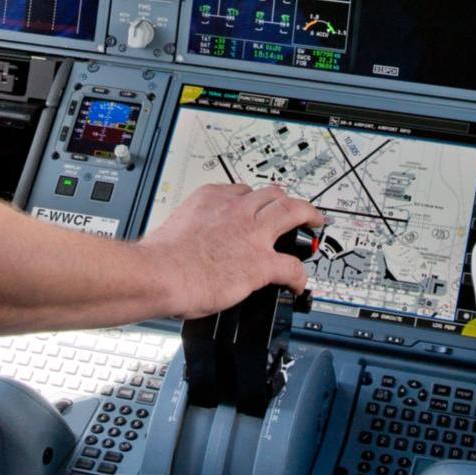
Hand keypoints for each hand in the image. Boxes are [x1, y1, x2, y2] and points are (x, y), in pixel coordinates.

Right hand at [138, 184, 324, 317]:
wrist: (160, 273)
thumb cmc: (160, 257)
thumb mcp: (176, 225)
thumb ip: (193, 229)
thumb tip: (190, 245)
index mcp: (212, 198)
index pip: (242, 190)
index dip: (254, 200)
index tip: (256, 207)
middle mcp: (236, 209)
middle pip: (273, 194)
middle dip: (287, 199)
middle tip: (295, 207)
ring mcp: (252, 234)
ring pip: (292, 213)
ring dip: (308, 217)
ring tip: (315, 224)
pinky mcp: (261, 263)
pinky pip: (293, 266)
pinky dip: (300, 275)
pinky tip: (299, 284)